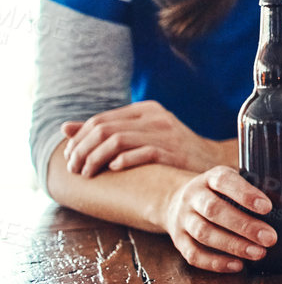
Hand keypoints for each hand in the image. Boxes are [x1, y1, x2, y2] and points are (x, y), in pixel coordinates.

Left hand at [62, 101, 229, 175]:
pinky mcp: (175, 151)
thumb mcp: (141, 134)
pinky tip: (114, 169)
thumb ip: (106, 130)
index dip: (79, 139)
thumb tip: (65, 127)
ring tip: (88, 174)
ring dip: (95, 159)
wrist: (214, 162)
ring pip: (117, 140)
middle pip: (104, 129)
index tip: (70, 157)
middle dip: (82, 151)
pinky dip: (123, 161)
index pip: (100, 120)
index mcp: (146, 110)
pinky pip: (142, 153)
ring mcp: (166, 133)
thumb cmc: (173, 151)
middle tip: (74, 169)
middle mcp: (155, 118)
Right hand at [161, 166, 276, 272]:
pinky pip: (193, 254)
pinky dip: (215, 263)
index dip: (245, 194)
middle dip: (244, 226)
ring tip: (259, 253)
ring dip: (233, 246)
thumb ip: (253, 189)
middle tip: (270, 238)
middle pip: (214, 211)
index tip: (267, 208)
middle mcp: (193, 197)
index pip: (225, 181)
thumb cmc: (217, 192)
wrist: (173, 199)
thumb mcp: (231, 181)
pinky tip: (237, 265)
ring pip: (204, 233)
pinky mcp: (178, 240)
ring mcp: (183, 219)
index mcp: (210, 178)